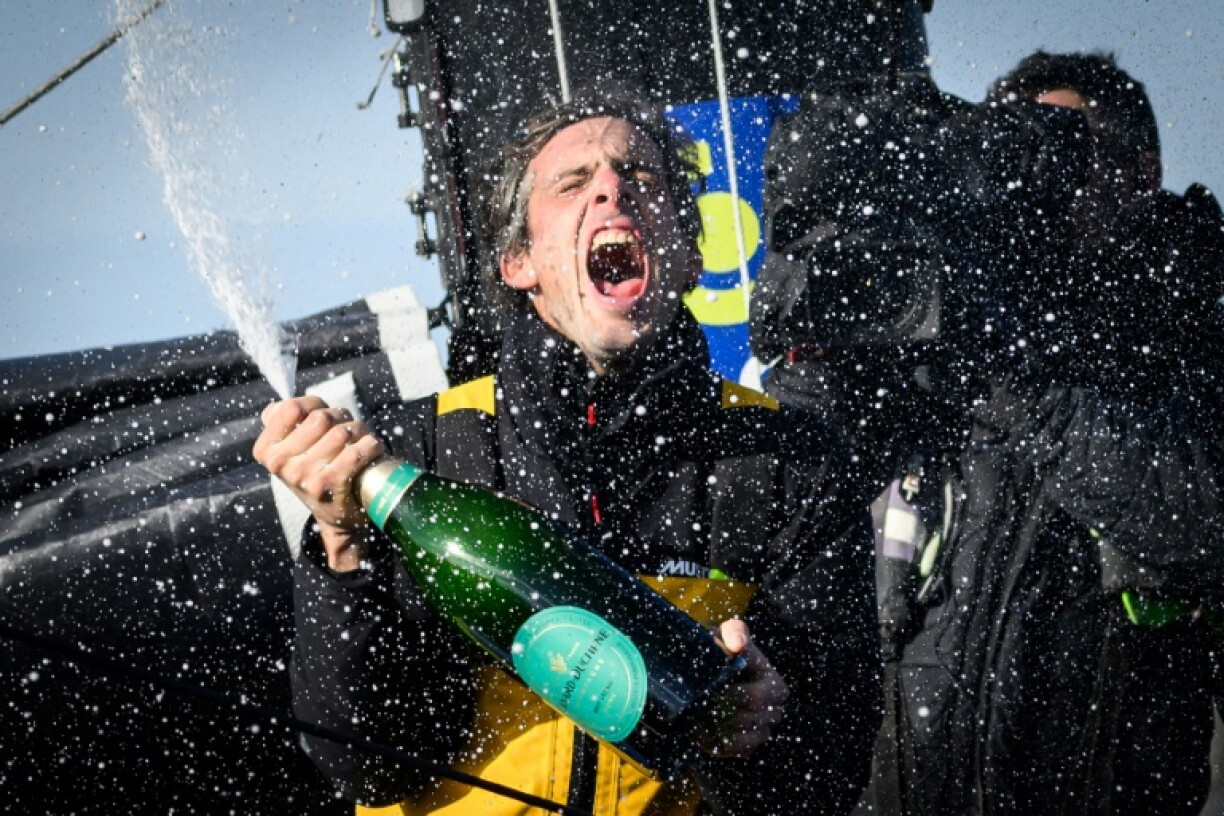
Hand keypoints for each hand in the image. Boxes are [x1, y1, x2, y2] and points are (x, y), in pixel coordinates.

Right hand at [252, 396, 385, 570]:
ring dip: (359, 431)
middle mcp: (280, 464)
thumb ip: (282, 424)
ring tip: (359, 441)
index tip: (322, 416)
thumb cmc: (317, 470)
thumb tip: (278, 406)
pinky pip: (355, 452)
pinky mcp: (328, 485)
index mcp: (266, 450)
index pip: (292, 408)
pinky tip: (371, 450)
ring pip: (342, 432)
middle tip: (347, 430)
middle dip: (341, 417)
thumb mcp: (292, 448)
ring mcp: (303, 476)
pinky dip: (370, 446)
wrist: (335, 515)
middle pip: (321, 418)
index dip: (314, 405)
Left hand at [694, 619, 788, 756]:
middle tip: (701, 705)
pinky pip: (732, 752)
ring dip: (716, 731)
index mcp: (774, 686)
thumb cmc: (723, 650)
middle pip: (749, 722)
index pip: (759, 699)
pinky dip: (714, 743)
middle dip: (723, 714)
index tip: (715, 689)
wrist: (710, 671)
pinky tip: (699, 729)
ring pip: (742, 741)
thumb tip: (738, 643)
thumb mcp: (728, 635)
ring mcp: (760, 731)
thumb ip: (735, 633)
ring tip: (697, 717)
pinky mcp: (745, 746)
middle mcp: (773, 712)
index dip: (736, 697)